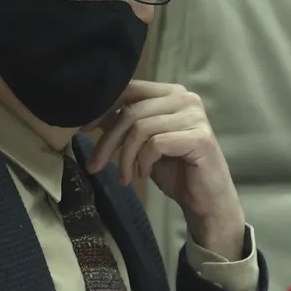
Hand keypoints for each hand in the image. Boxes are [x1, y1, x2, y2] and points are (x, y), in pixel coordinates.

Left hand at [86, 81, 244, 258]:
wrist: (205, 201)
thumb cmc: (175, 171)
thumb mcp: (142, 144)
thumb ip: (125, 124)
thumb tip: (94, 112)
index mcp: (171, 94)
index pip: (130, 89)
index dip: (104, 108)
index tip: (85, 129)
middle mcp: (185, 98)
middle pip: (132, 111)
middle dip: (108, 141)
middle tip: (96, 165)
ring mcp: (195, 116)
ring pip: (140, 128)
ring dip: (125, 157)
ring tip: (125, 176)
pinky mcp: (199, 137)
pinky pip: (156, 143)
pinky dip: (143, 162)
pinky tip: (144, 174)